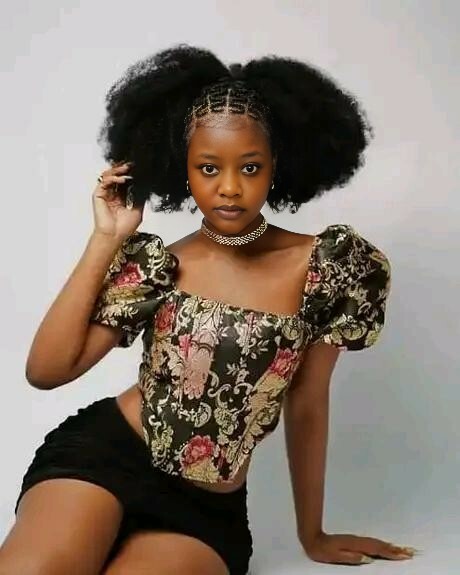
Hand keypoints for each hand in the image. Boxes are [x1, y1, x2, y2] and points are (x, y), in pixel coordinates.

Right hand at [92, 161, 143, 239]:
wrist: (114, 235)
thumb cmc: (124, 228)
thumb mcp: (138, 211)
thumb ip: (140, 199)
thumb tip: (145, 187)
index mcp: (121, 200)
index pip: (125, 183)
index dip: (130, 175)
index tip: (138, 170)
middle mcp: (112, 196)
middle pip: (116, 177)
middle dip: (123, 170)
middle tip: (132, 165)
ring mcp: (105, 195)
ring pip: (109, 176)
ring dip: (118, 171)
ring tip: (126, 169)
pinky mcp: (98, 195)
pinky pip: (105, 182)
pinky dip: (113, 178)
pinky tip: (122, 179)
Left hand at [302, 531, 419, 564]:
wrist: (313, 538)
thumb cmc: (322, 550)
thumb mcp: (335, 556)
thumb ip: (351, 558)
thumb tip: (366, 559)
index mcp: (356, 546)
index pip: (376, 550)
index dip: (390, 553)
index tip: (403, 556)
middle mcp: (358, 541)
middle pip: (380, 545)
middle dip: (396, 549)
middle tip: (411, 552)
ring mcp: (357, 540)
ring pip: (378, 543)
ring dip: (391, 546)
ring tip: (404, 549)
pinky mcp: (355, 541)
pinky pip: (373, 543)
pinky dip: (382, 545)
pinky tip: (386, 547)